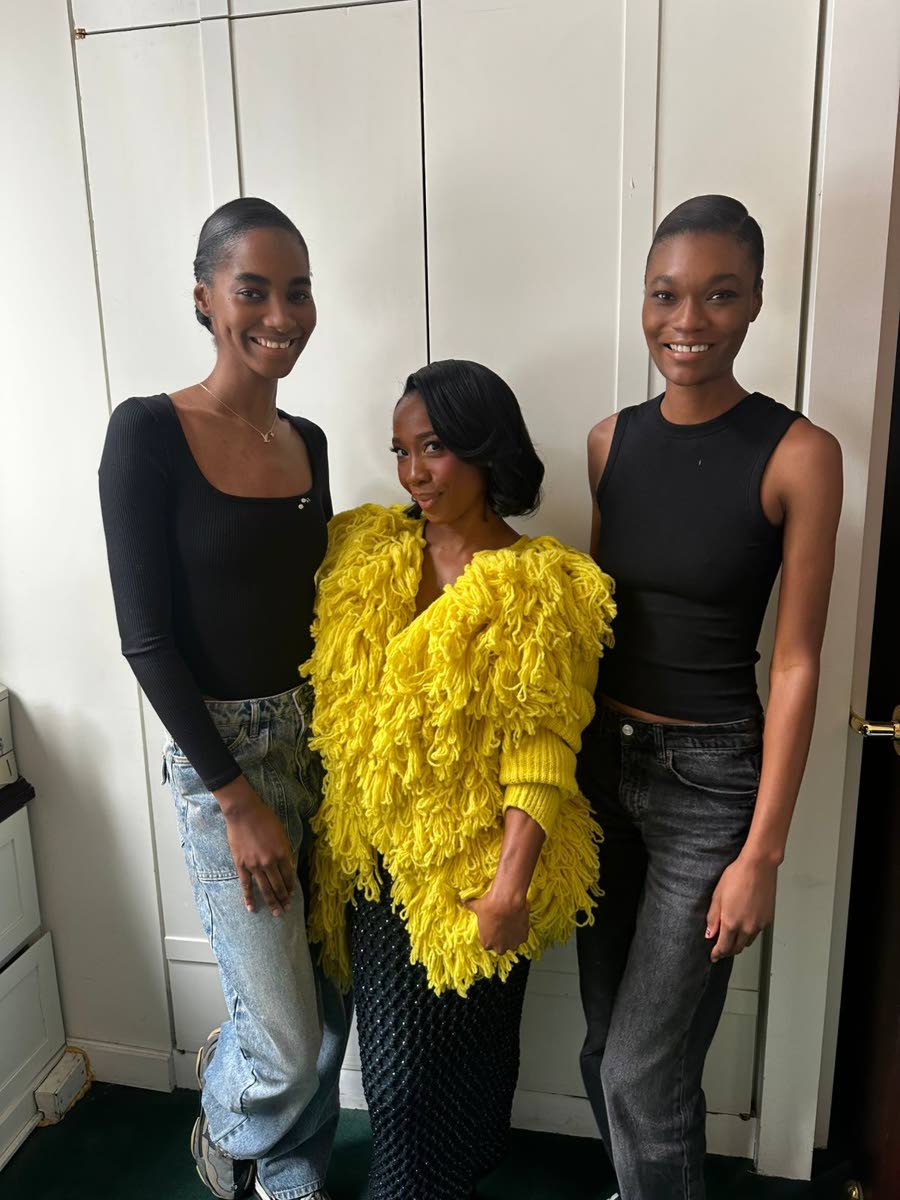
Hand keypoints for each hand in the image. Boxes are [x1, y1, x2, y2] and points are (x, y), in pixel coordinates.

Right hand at [216, 778, 295, 916]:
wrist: (244, 812)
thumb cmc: (265, 818)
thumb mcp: (281, 833)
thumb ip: (285, 851)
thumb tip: (287, 866)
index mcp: (283, 852)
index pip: (289, 876)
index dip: (291, 887)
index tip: (292, 896)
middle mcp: (270, 861)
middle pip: (279, 886)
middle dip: (283, 899)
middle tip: (286, 910)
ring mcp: (255, 865)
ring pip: (265, 889)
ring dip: (271, 902)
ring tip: (276, 913)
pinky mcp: (241, 865)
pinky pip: (246, 885)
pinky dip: (249, 898)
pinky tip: (252, 908)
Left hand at [464, 888, 529, 953]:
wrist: (506, 902)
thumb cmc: (490, 906)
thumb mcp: (476, 906)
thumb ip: (469, 906)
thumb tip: (464, 901)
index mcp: (486, 943)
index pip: (487, 944)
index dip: (489, 936)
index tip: (491, 928)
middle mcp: (499, 947)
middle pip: (500, 947)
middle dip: (501, 939)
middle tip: (501, 926)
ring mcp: (512, 944)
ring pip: (512, 943)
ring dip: (511, 936)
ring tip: (511, 924)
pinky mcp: (523, 938)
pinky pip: (522, 937)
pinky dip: (521, 931)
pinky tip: (518, 922)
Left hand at [706, 853, 777, 961]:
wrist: (758, 866)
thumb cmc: (737, 876)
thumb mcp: (717, 895)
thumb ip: (713, 917)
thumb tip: (710, 934)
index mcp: (731, 922)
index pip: (723, 947)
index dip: (717, 954)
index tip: (713, 956)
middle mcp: (747, 927)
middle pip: (737, 948)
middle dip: (728, 950)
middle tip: (721, 948)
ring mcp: (759, 924)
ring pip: (748, 942)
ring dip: (739, 943)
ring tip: (733, 937)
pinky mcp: (768, 919)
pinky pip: (757, 932)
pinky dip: (749, 933)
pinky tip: (745, 925)